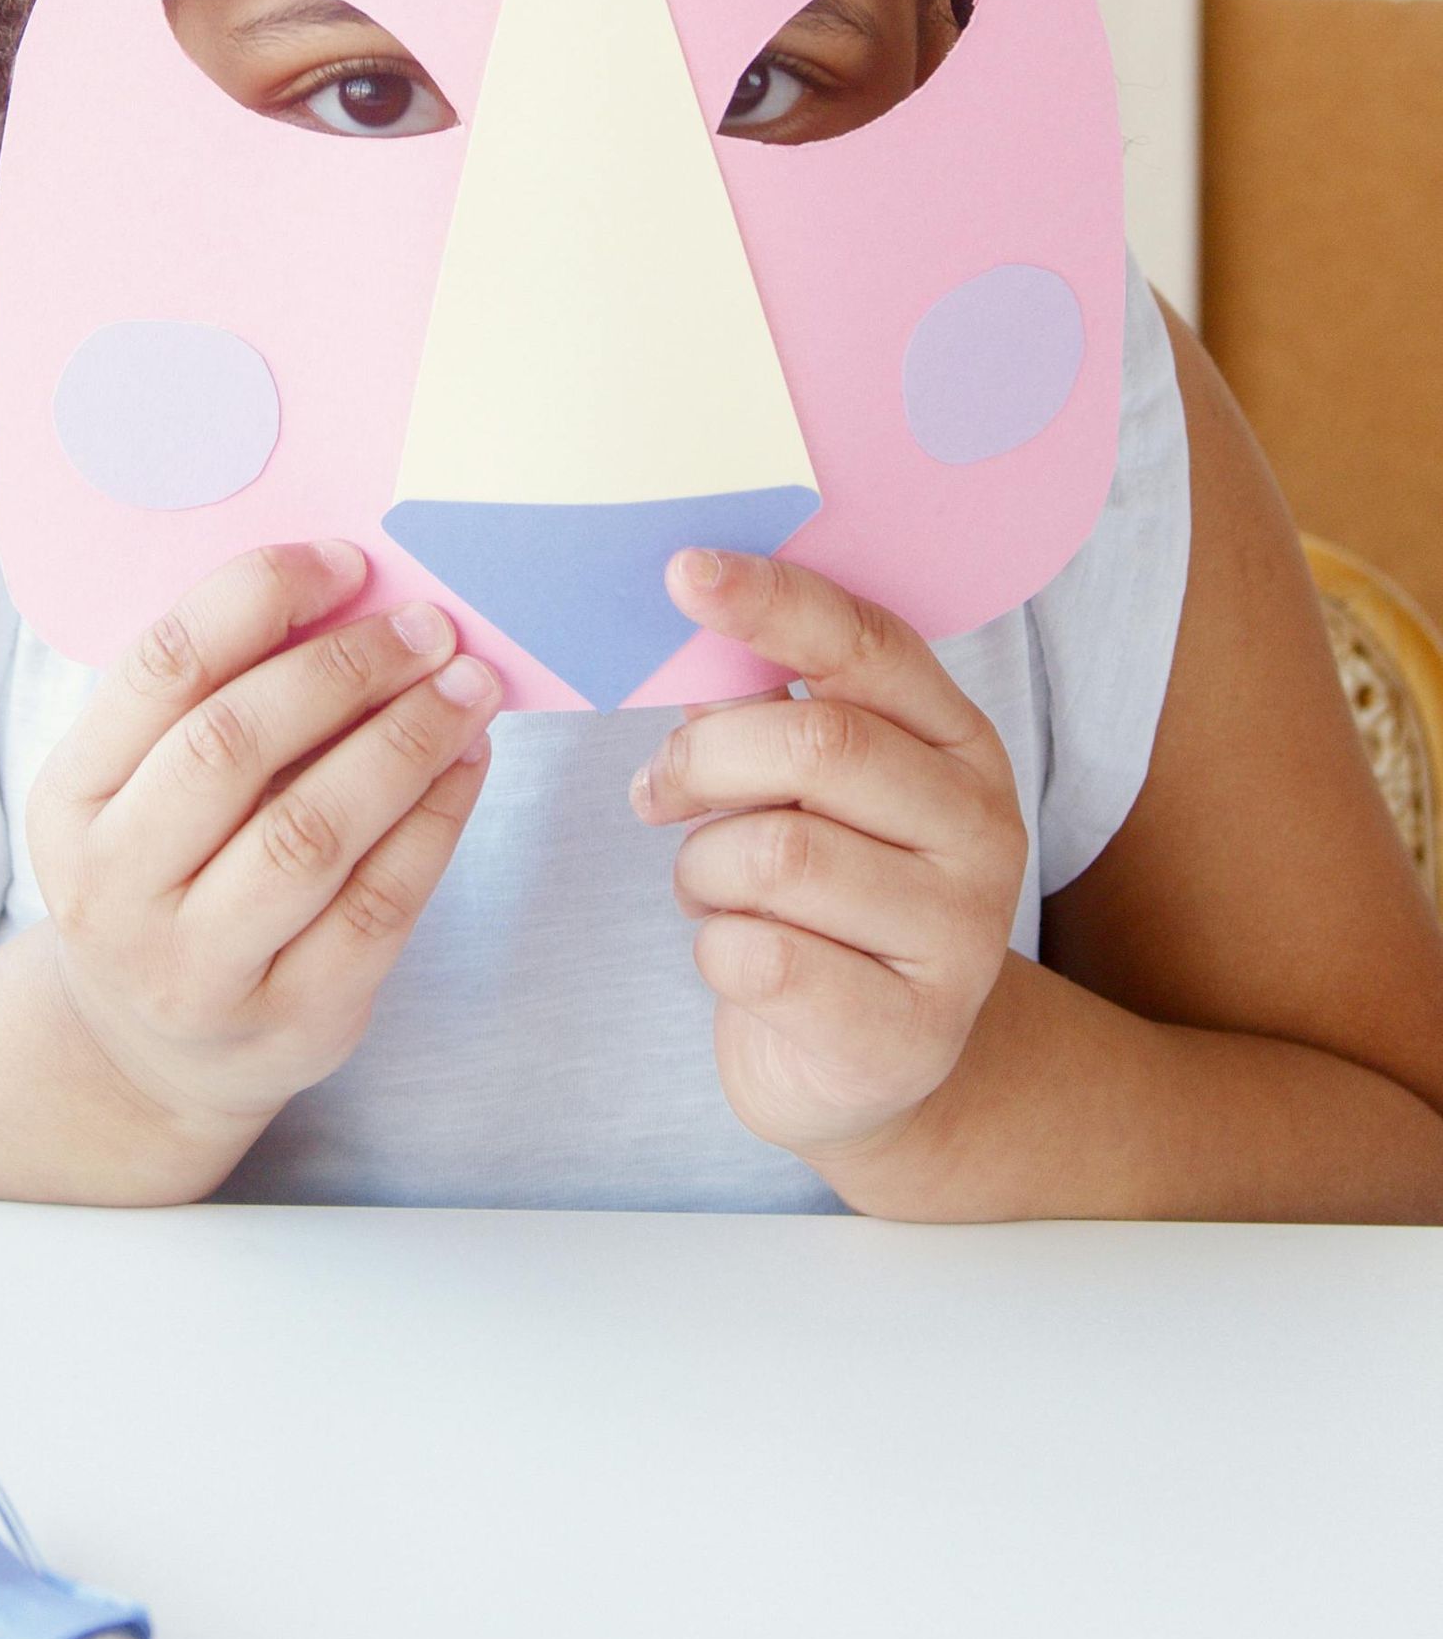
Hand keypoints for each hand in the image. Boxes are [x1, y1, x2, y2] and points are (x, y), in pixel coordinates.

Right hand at [27, 541, 497, 1155]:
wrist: (156, 1050)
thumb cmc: (171, 873)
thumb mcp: (144, 788)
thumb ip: (218, 697)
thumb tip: (358, 592)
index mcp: (70, 800)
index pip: (161, 668)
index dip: (259, 597)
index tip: (348, 563)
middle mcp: (115, 890)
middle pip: (234, 746)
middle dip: (348, 669)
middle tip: (429, 627)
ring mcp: (198, 969)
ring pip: (312, 831)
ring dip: (406, 741)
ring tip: (468, 685)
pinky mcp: (291, 1020)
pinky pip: (379, 906)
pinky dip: (437, 821)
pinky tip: (468, 764)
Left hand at [631, 549, 1025, 1179]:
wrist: (869, 1067)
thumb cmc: (825, 900)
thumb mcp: (808, 791)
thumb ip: (766, 706)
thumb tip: (692, 611)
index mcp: (960, 742)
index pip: (869, 645)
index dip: (774, 602)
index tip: (684, 571)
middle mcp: (982, 827)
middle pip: (816, 744)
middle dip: (705, 760)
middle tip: (656, 792)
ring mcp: (960, 935)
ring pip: (779, 854)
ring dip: (703, 868)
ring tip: (711, 889)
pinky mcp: (908, 1032)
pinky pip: (763, 956)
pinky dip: (714, 948)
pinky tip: (733, 956)